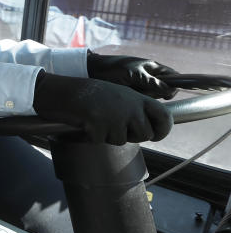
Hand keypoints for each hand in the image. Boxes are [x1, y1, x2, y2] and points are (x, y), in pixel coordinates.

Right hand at [33, 73, 172, 144]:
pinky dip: (93, 136)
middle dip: (132, 136)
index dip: (163, 129)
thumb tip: (148, 128)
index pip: (165, 116)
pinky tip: (88, 124)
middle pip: (145, 134)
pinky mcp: (100, 127)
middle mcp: (130, 108)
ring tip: (99, 121)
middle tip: (117, 129)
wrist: (67, 92)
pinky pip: (102, 141)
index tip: (157, 134)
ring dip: (110, 136)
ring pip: (122, 140)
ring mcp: (116, 117)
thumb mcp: (120, 95)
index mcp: (137, 98)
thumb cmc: (92, 94)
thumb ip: (135, 108)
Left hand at [87, 53, 177, 99]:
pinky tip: (129, 98)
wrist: (92, 72)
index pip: (174, 76)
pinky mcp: (135, 93)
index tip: (167, 95)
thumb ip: (150, 81)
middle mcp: (150, 77)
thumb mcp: (132, 74)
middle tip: (143, 92)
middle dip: (156, 94)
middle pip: (165, 90)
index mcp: (152, 67)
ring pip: (154, 96)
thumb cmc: (112, 68)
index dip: (174, 86)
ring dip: (146, 98)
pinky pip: (143, 100)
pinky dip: (138, 101)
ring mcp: (143, 85)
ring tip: (132, 93)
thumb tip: (169, 89)